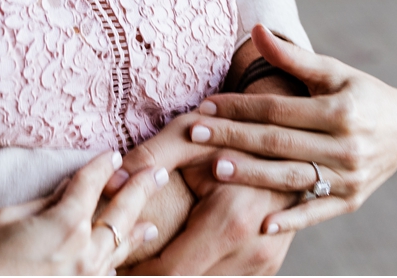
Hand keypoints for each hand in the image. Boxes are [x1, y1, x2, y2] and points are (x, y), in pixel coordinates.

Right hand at [0, 151, 168, 274]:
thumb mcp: (9, 217)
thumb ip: (46, 202)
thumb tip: (69, 189)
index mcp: (66, 223)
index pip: (91, 184)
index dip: (102, 166)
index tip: (112, 156)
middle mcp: (85, 252)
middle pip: (120, 214)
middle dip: (139, 190)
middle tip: (156, 175)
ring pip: (120, 250)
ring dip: (137, 232)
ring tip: (151, 222)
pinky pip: (107, 275)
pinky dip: (116, 263)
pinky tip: (122, 258)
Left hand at [114, 118, 292, 274]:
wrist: (286, 142)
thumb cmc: (233, 133)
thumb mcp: (188, 135)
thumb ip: (147, 159)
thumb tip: (110, 185)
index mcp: (231, 221)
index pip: (171, 272)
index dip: (137, 272)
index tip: (115, 264)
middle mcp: (254, 250)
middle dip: (152, 274)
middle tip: (125, 263)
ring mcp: (265, 262)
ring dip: (178, 274)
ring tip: (150, 258)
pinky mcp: (268, 265)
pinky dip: (199, 272)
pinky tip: (179, 257)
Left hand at [181, 25, 396, 234]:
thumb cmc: (358, 93)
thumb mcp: (332, 72)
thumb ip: (291, 57)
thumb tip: (256, 29)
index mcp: (340, 111)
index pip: (277, 110)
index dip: (239, 108)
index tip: (204, 106)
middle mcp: (347, 146)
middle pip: (278, 143)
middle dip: (233, 138)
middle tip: (195, 134)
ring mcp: (351, 177)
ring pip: (292, 177)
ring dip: (252, 176)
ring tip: (214, 169)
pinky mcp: (352, 200)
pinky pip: (317, 212)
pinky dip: (292, 220)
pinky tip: (263, 225)